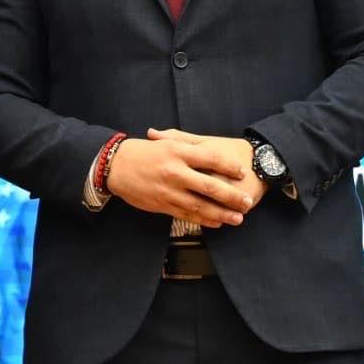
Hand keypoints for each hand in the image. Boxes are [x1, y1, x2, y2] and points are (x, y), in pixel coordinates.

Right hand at [105, 132, 255, 225]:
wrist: (115, 166)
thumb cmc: (143, 152)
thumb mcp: (166, 142)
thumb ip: (189, 144)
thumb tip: (213, 153)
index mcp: (178, 152)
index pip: (211, 159)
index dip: (229, 166)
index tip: (242, 172)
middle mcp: (175, 172)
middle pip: (210, 186)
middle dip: (231, 196)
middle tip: (247, 201)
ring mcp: (168, 191)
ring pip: (200, 205)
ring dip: (221, 213)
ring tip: (237, 218)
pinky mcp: (161, 204)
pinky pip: (186, 214)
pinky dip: (203, 219)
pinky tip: (216, 222)